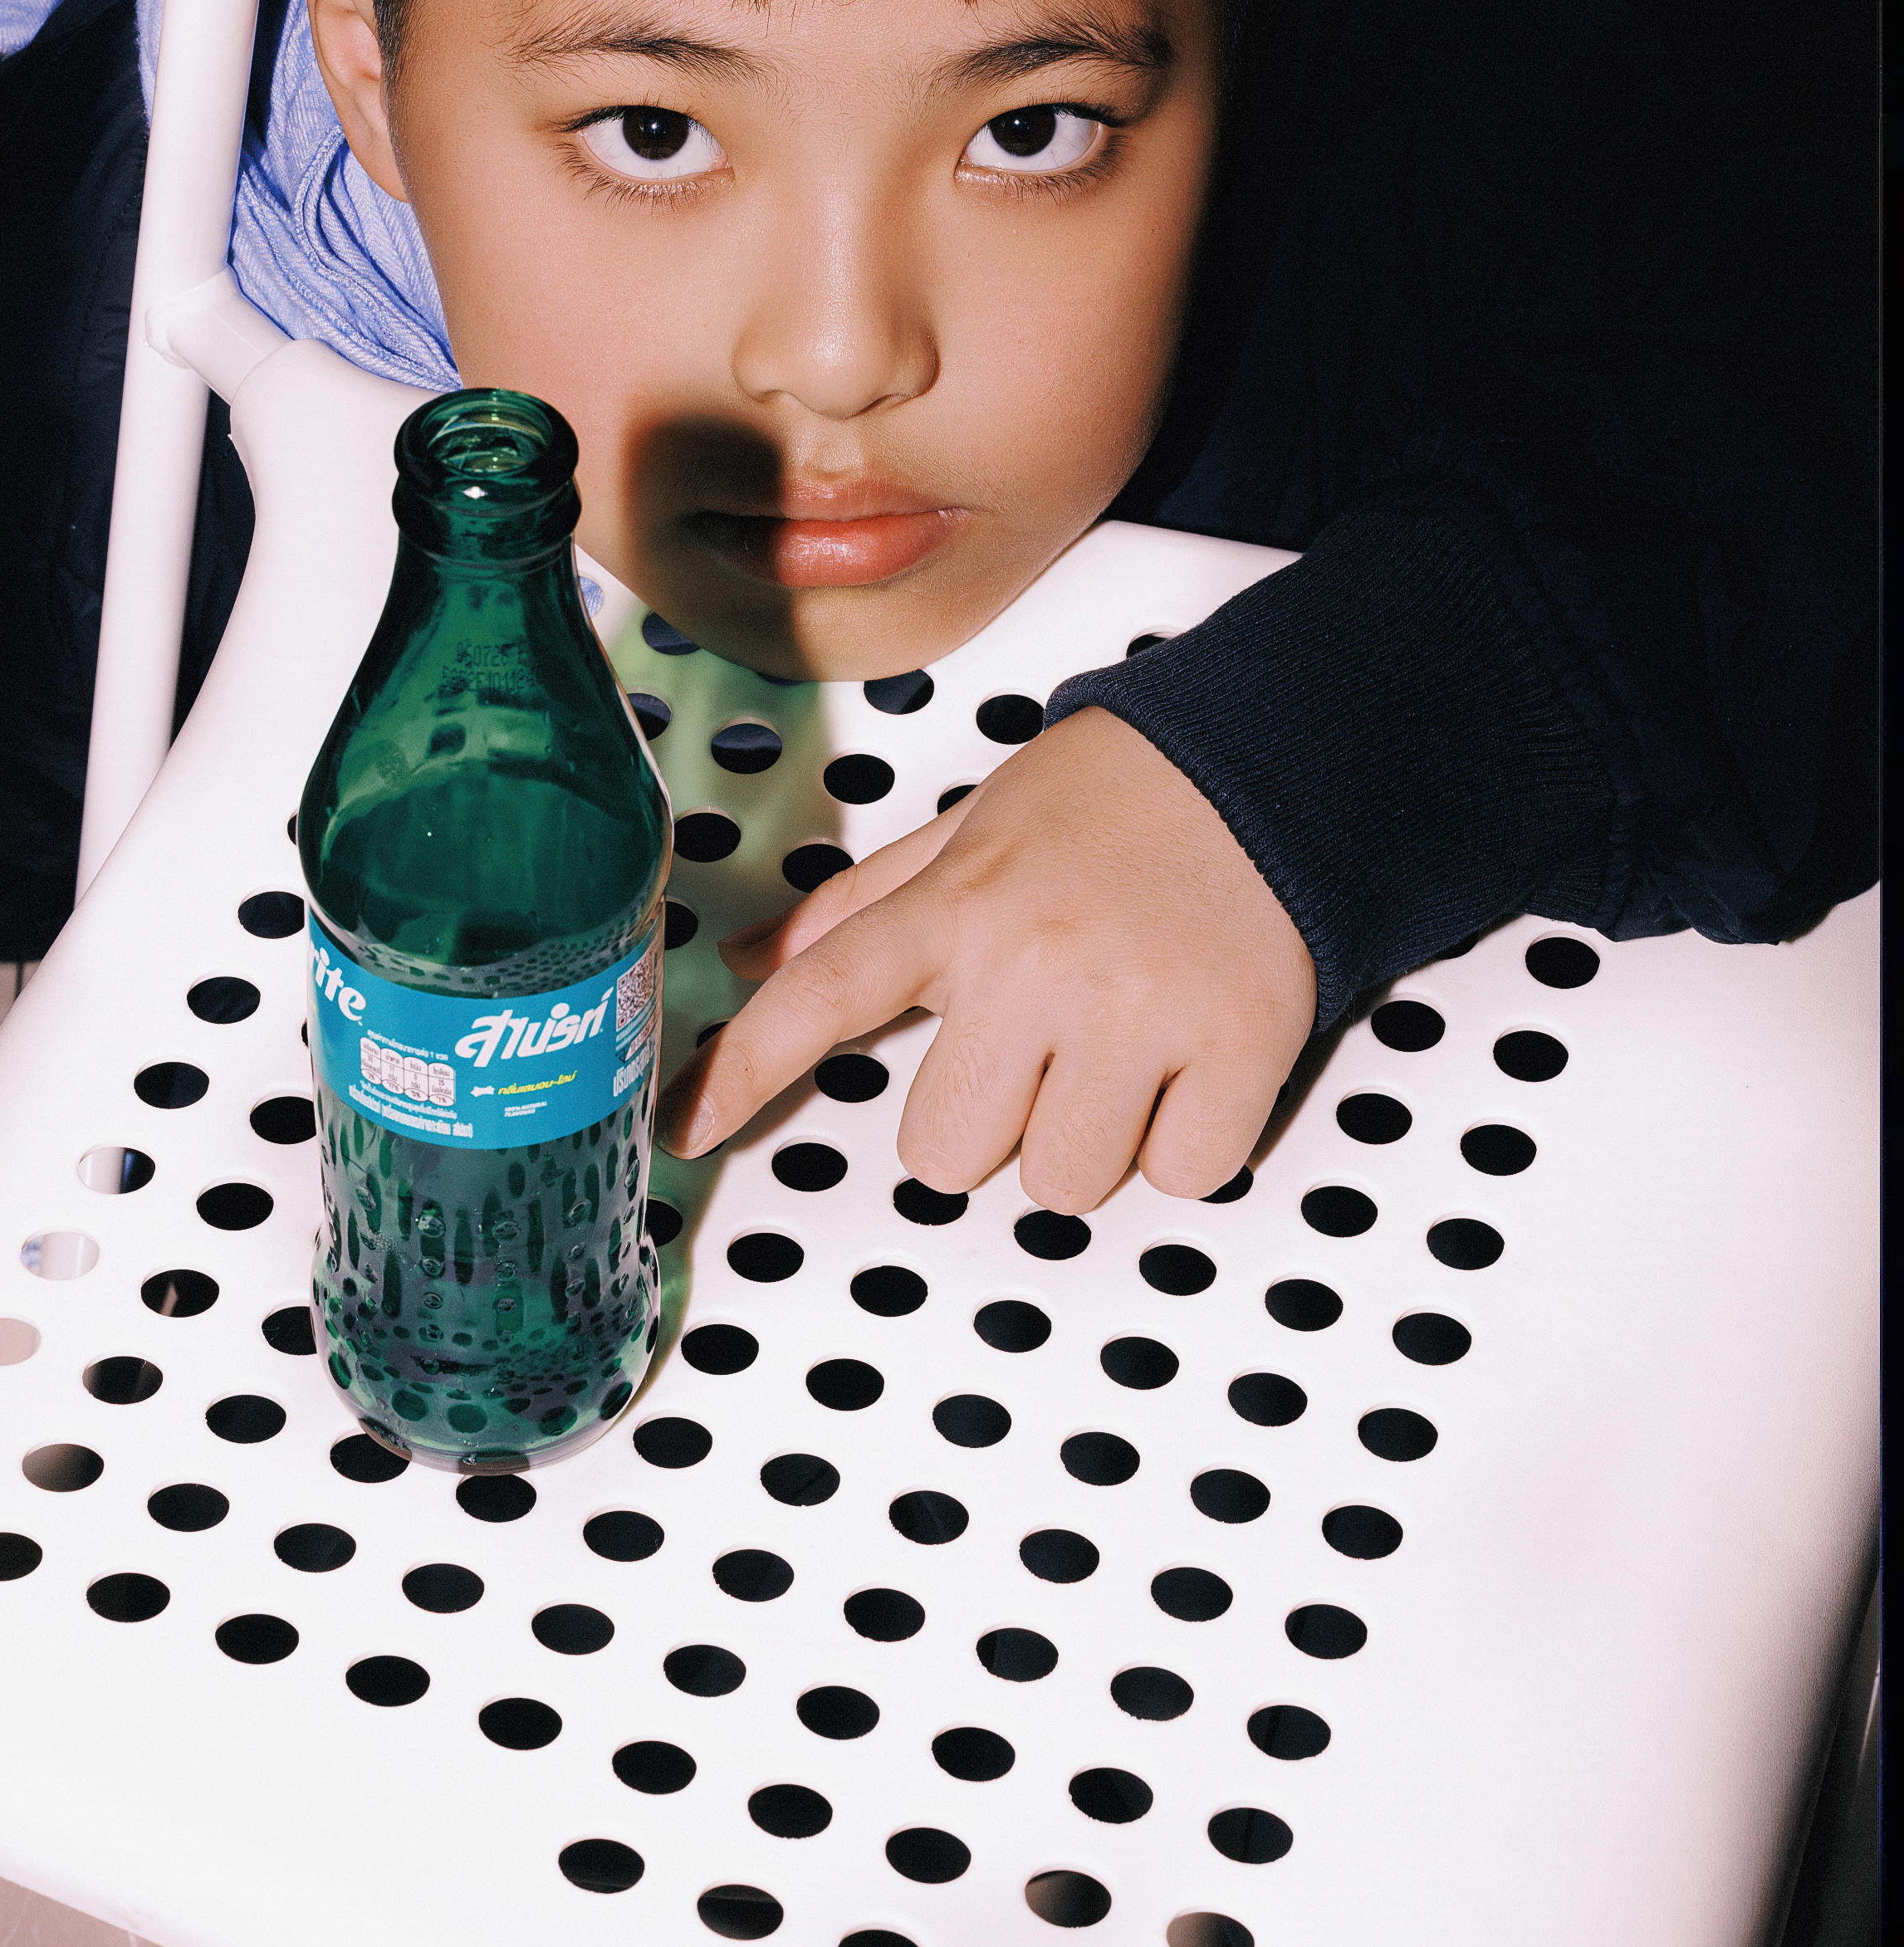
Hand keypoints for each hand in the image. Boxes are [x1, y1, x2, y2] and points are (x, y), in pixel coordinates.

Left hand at [655, 705, 1316, 1208]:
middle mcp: (1035, 960)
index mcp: (959, 906)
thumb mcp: (964, 836)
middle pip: (945, 1152)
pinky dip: (1180, 1143)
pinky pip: (1178, 1178)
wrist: (1261, 763)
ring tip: (1115, 1047)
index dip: (741, 1072)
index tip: (684, 1130)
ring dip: (1084, 1140)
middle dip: (983, 1121)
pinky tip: (1183, 1063)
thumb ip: (852, 912)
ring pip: (1060, 1183)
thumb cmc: (1102, 804)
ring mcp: (1137, 1008)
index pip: (821, 996)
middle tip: (1033, 1049)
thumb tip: (739, 958)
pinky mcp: (1237, 1045)